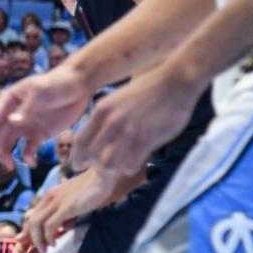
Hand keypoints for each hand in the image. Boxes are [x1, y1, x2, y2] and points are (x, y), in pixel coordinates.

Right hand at [0, 66, 92, 166]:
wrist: (79, 86)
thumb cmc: (57, 82)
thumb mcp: (41, 92)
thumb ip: (27, 108)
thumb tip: (12, 122)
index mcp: (10, 100)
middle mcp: (15, 114)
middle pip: (0, 133)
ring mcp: (26, 125)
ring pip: (11, 143)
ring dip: (8, 154)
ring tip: (10, 166)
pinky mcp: (39, 134)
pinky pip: (29, 148)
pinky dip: (28, 156)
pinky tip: (31, 163)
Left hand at [19, 168, 114, 252]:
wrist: (102, 175)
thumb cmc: (92, 189)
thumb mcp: (74, 202)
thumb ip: (67, 215)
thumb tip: (63, 228)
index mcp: (50, 195)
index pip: (33, 215)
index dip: (28, 230)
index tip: (25, 242)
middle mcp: (49, 197)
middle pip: (31, 221)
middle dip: (30, 238)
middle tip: (38, 249)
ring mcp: (56, 202)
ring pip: (37, 224)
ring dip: (38, 240)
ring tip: (45, 250)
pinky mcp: (65, 207)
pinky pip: (50, 225)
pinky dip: (49, 237)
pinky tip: (54, 243)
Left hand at [77, 66, 200, 177]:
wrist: (175, 82)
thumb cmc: (147, 92)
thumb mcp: (116, 100)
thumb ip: (104, 117)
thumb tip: (96, 136)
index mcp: (101, 110)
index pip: (81, 140)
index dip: (78, 156)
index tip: (80, 165)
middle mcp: (111, 121)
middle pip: (92, 155)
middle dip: (96, 166)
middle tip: (104, 170)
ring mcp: (129, 130)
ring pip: (108, 164)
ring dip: (113, 170)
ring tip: (119, 167)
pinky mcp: (146, 138)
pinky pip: (130, 165)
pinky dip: (130, 168)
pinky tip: (134, 163)